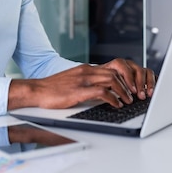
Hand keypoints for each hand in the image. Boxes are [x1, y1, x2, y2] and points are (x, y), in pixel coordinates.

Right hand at [8, 61, 154, 110]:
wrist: (36, 90)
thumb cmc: (52, 89)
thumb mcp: (72, 81)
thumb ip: (86, 82)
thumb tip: (101, 91)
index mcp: (85, 68)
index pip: (111, 68)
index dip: (124, 78)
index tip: (130, 87)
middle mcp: (86, 71)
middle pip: (115, 72)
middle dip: (129, 83)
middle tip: (134, 94)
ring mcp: (83, 80)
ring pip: (112, 80)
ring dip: (124, 91)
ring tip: (129, 100)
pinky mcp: (79, 91)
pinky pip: (103, 92)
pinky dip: (114, 98)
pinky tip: (117, 104)